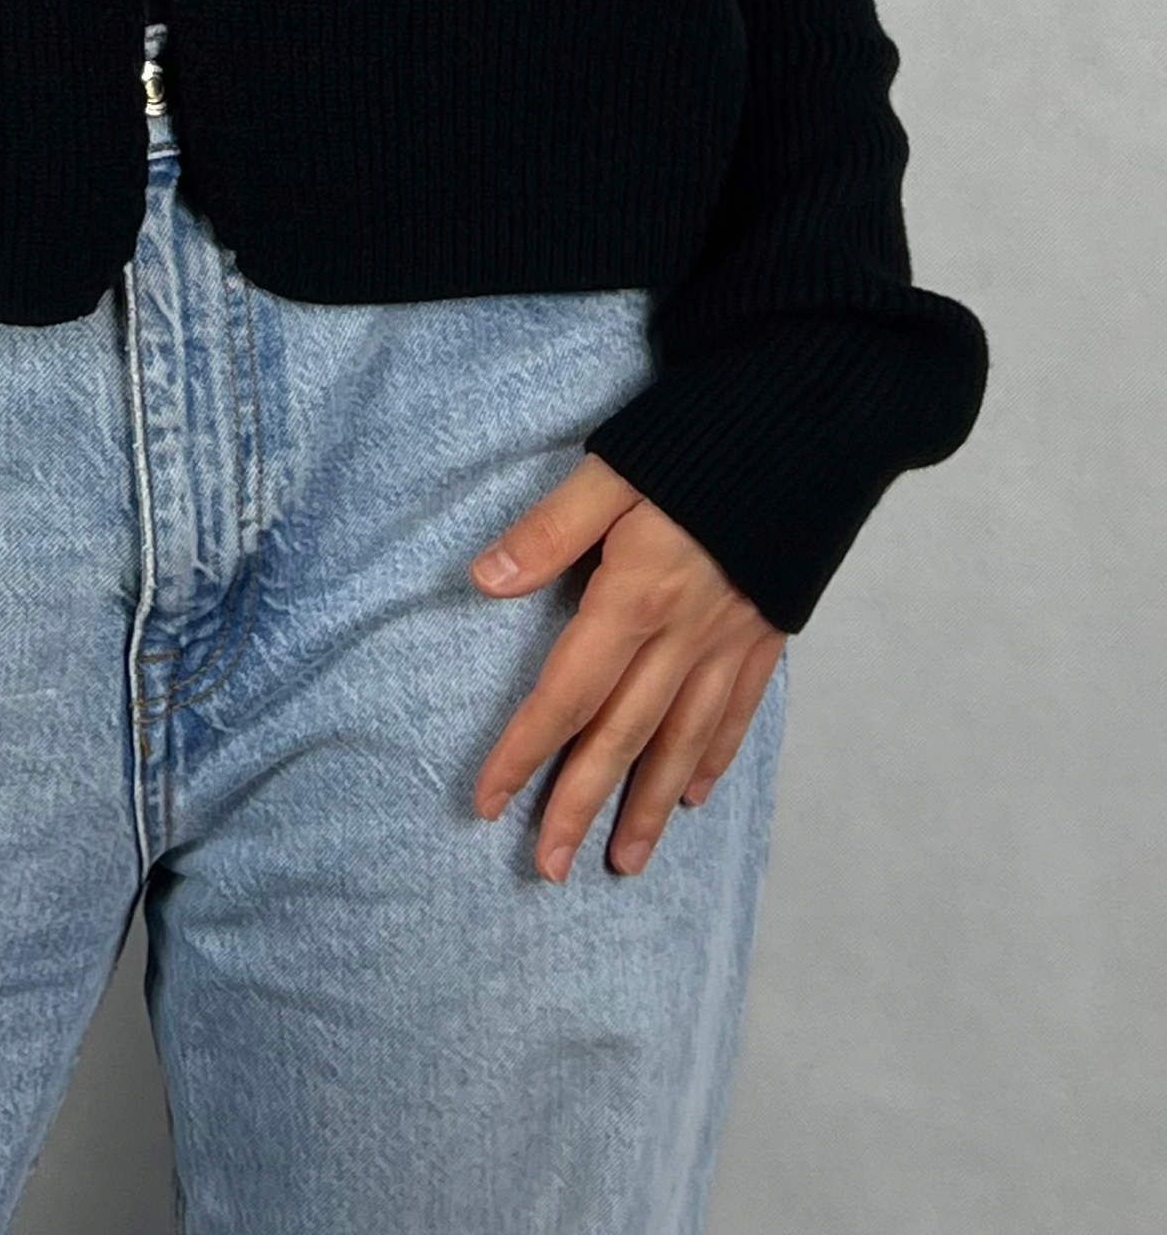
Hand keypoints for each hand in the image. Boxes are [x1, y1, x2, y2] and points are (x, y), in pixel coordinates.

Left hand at [469, 453, 785, 880]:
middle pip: (623, 736)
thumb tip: (483, 581)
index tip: (487, 802)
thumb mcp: (611, 470)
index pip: (567, 693)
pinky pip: (736, 711)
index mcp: (635, 597)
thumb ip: (549, 530)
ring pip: (683, 741)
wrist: (815, 428)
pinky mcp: (767, 631)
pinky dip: (713, 758)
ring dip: (648, 805)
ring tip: (623, 860)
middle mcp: (684, 635)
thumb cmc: (701, 440)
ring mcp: (732, 640)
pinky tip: (694, 792)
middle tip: (548, 869)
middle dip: (581, 805)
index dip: (524, 751)